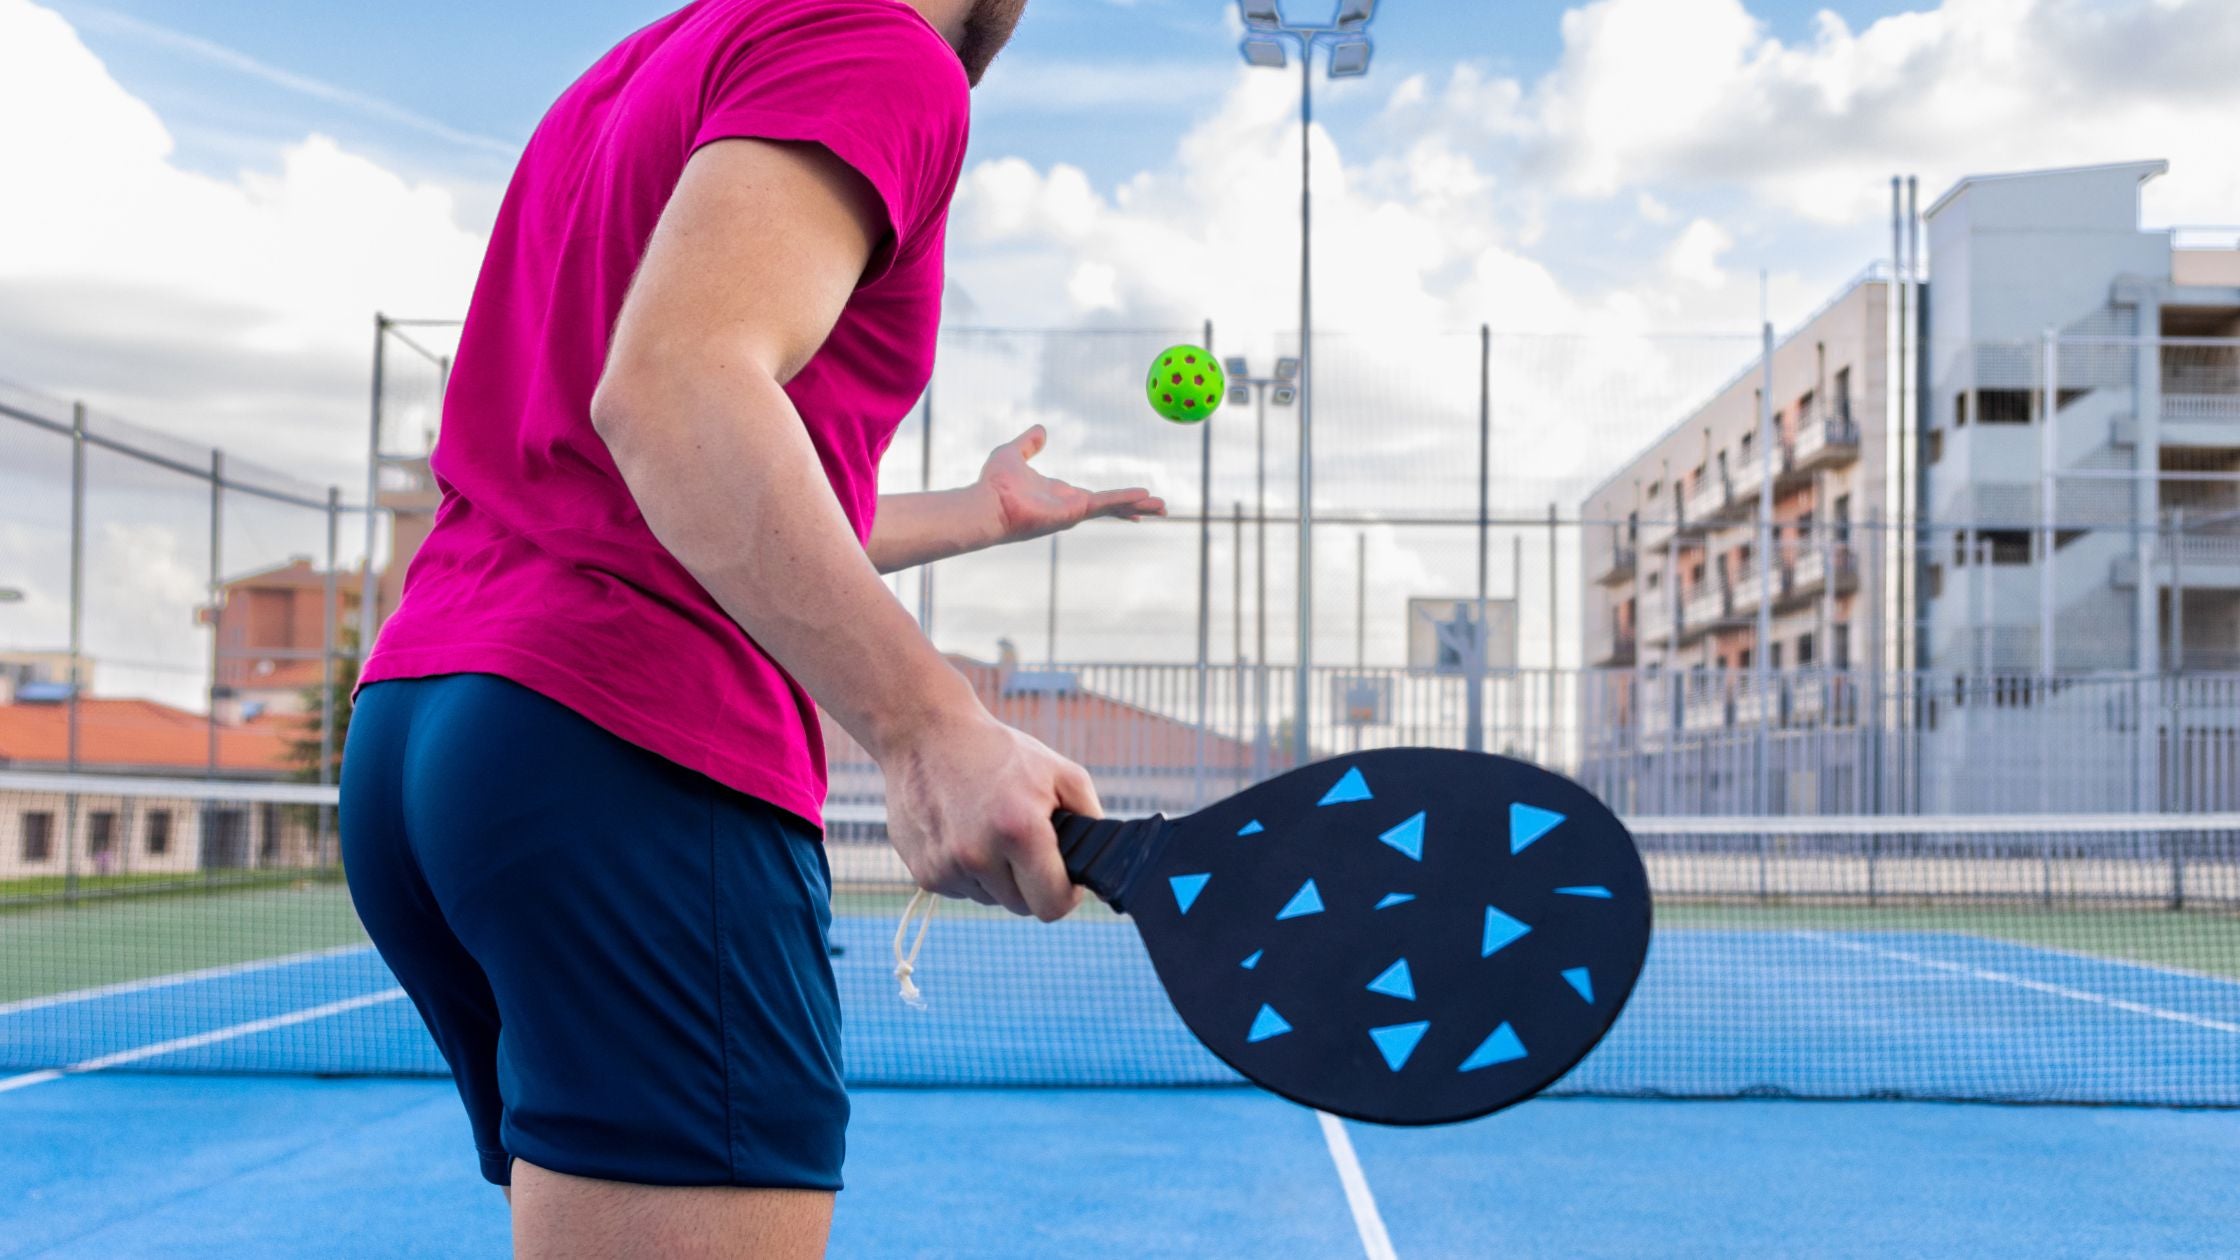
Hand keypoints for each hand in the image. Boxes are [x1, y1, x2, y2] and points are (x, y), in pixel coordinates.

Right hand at [881, 710, 1100, 920]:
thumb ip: (1090, 822)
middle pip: (1023, 907)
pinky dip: (968, 870)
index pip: (1054, 906)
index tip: (1064, 873)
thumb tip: (1099, 869)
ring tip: (987, 826)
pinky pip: (962, 889)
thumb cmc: (999, 752)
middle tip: (1023, 839)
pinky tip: (962, 830)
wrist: (926, 733)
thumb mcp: (1061, 773)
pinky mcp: (923, 872)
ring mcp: (945, 867)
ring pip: (991, 899)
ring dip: (996, 875)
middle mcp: (977, 855)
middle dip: (1031, 882)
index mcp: (1018, 830)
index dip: (1066, 893)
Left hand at [978, 425, 1164, 543]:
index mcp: (1059, 494)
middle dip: (1135, 508)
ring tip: (1163, 508)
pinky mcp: (1074, 512)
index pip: (1095, 498)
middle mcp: (1070, 506)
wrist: (986, 504)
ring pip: (1113, 508)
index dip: (1115, 500)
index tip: (1134, 500)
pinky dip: (1125, 500)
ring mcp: (1074, 512)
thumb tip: (1041, 430)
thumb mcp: (1014, 454)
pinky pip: (1105, 503)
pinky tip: (1145, 498)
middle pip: (1111, 507)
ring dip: (1138, 507)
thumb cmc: (994, 485)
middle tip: (1159, 509)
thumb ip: (1029, 443)